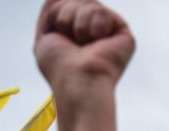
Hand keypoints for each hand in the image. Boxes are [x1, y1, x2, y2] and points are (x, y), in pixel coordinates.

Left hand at [34, 0, 129, 130]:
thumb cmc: (60, 68)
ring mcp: (110, 31)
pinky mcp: (123, 34)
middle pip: (77, 0)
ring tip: (84, 46)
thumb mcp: (45, 34)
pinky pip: (102, 11)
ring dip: (78, 24)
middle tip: (72, 43)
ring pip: (89, 3)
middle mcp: (95, 30)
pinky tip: (98, 44)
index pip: (66, 3)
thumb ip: (51, 8)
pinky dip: (93, 26)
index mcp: (77, 31)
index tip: (60, 39)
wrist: (77, 83)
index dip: (57, 16)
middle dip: (65, 17)